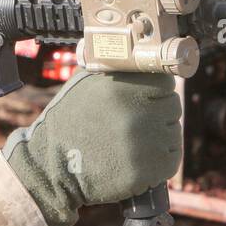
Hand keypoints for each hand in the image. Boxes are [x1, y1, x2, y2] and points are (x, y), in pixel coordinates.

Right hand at [2, 71, 181, 225]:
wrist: (52, 167)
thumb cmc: (70, 122)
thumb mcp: (84, 84)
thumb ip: (114, 68)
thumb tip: (141, 54)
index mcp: (121, 88)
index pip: (164, 81)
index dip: (154, 91)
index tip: (141, 100)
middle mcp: (135, 114)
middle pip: (172, 107)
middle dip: (157, 114)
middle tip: (134, 124)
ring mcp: (143, 145)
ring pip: (173, 134)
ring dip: (159, 138)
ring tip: (132, 143)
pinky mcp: (146, 172)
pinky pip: (170, 160)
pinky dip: (159, 162)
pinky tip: (137, 160)